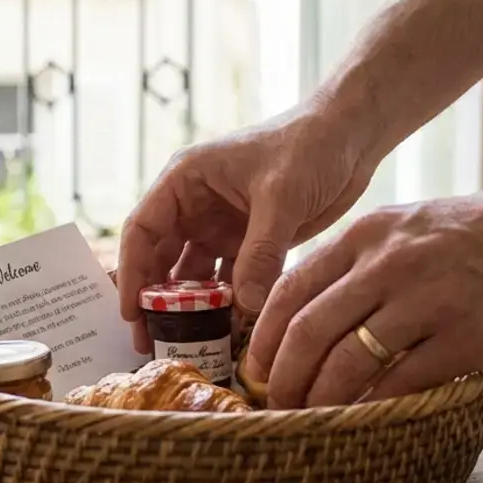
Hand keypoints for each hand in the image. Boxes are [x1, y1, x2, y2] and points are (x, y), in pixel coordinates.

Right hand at [117, 103, 379, 350]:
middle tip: (153, 344)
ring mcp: (222, 226)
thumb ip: (261, 251)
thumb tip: (244, 306)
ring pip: (194, 276)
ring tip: (187, 346)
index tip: (131, 312)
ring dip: (191, 309)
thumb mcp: (281, 195)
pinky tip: (229, 335)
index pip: (142, 229)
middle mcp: (197, 205)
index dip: (132, 272)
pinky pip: (229, 281)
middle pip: (160, 259)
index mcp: (186, 180)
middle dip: (155, 302)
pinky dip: (227, 307)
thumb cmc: (309, 145)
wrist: (351, 136)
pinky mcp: (250, 243)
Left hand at [244, 175, 482, 407]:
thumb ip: (362, 261)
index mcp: (369, 234)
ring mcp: (427, 301)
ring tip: (311, 417)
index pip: (289, 289)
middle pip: (306, 331)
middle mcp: (389, 264)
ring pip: (345, 363)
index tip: (256, 368)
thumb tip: (314, 310)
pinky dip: (371, 407)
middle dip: (281, 378)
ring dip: (319, 400)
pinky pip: (399, 383)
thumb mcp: (410, 225)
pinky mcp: (466, 337)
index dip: (264, 338)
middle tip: (275, 404)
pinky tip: (362, 419)